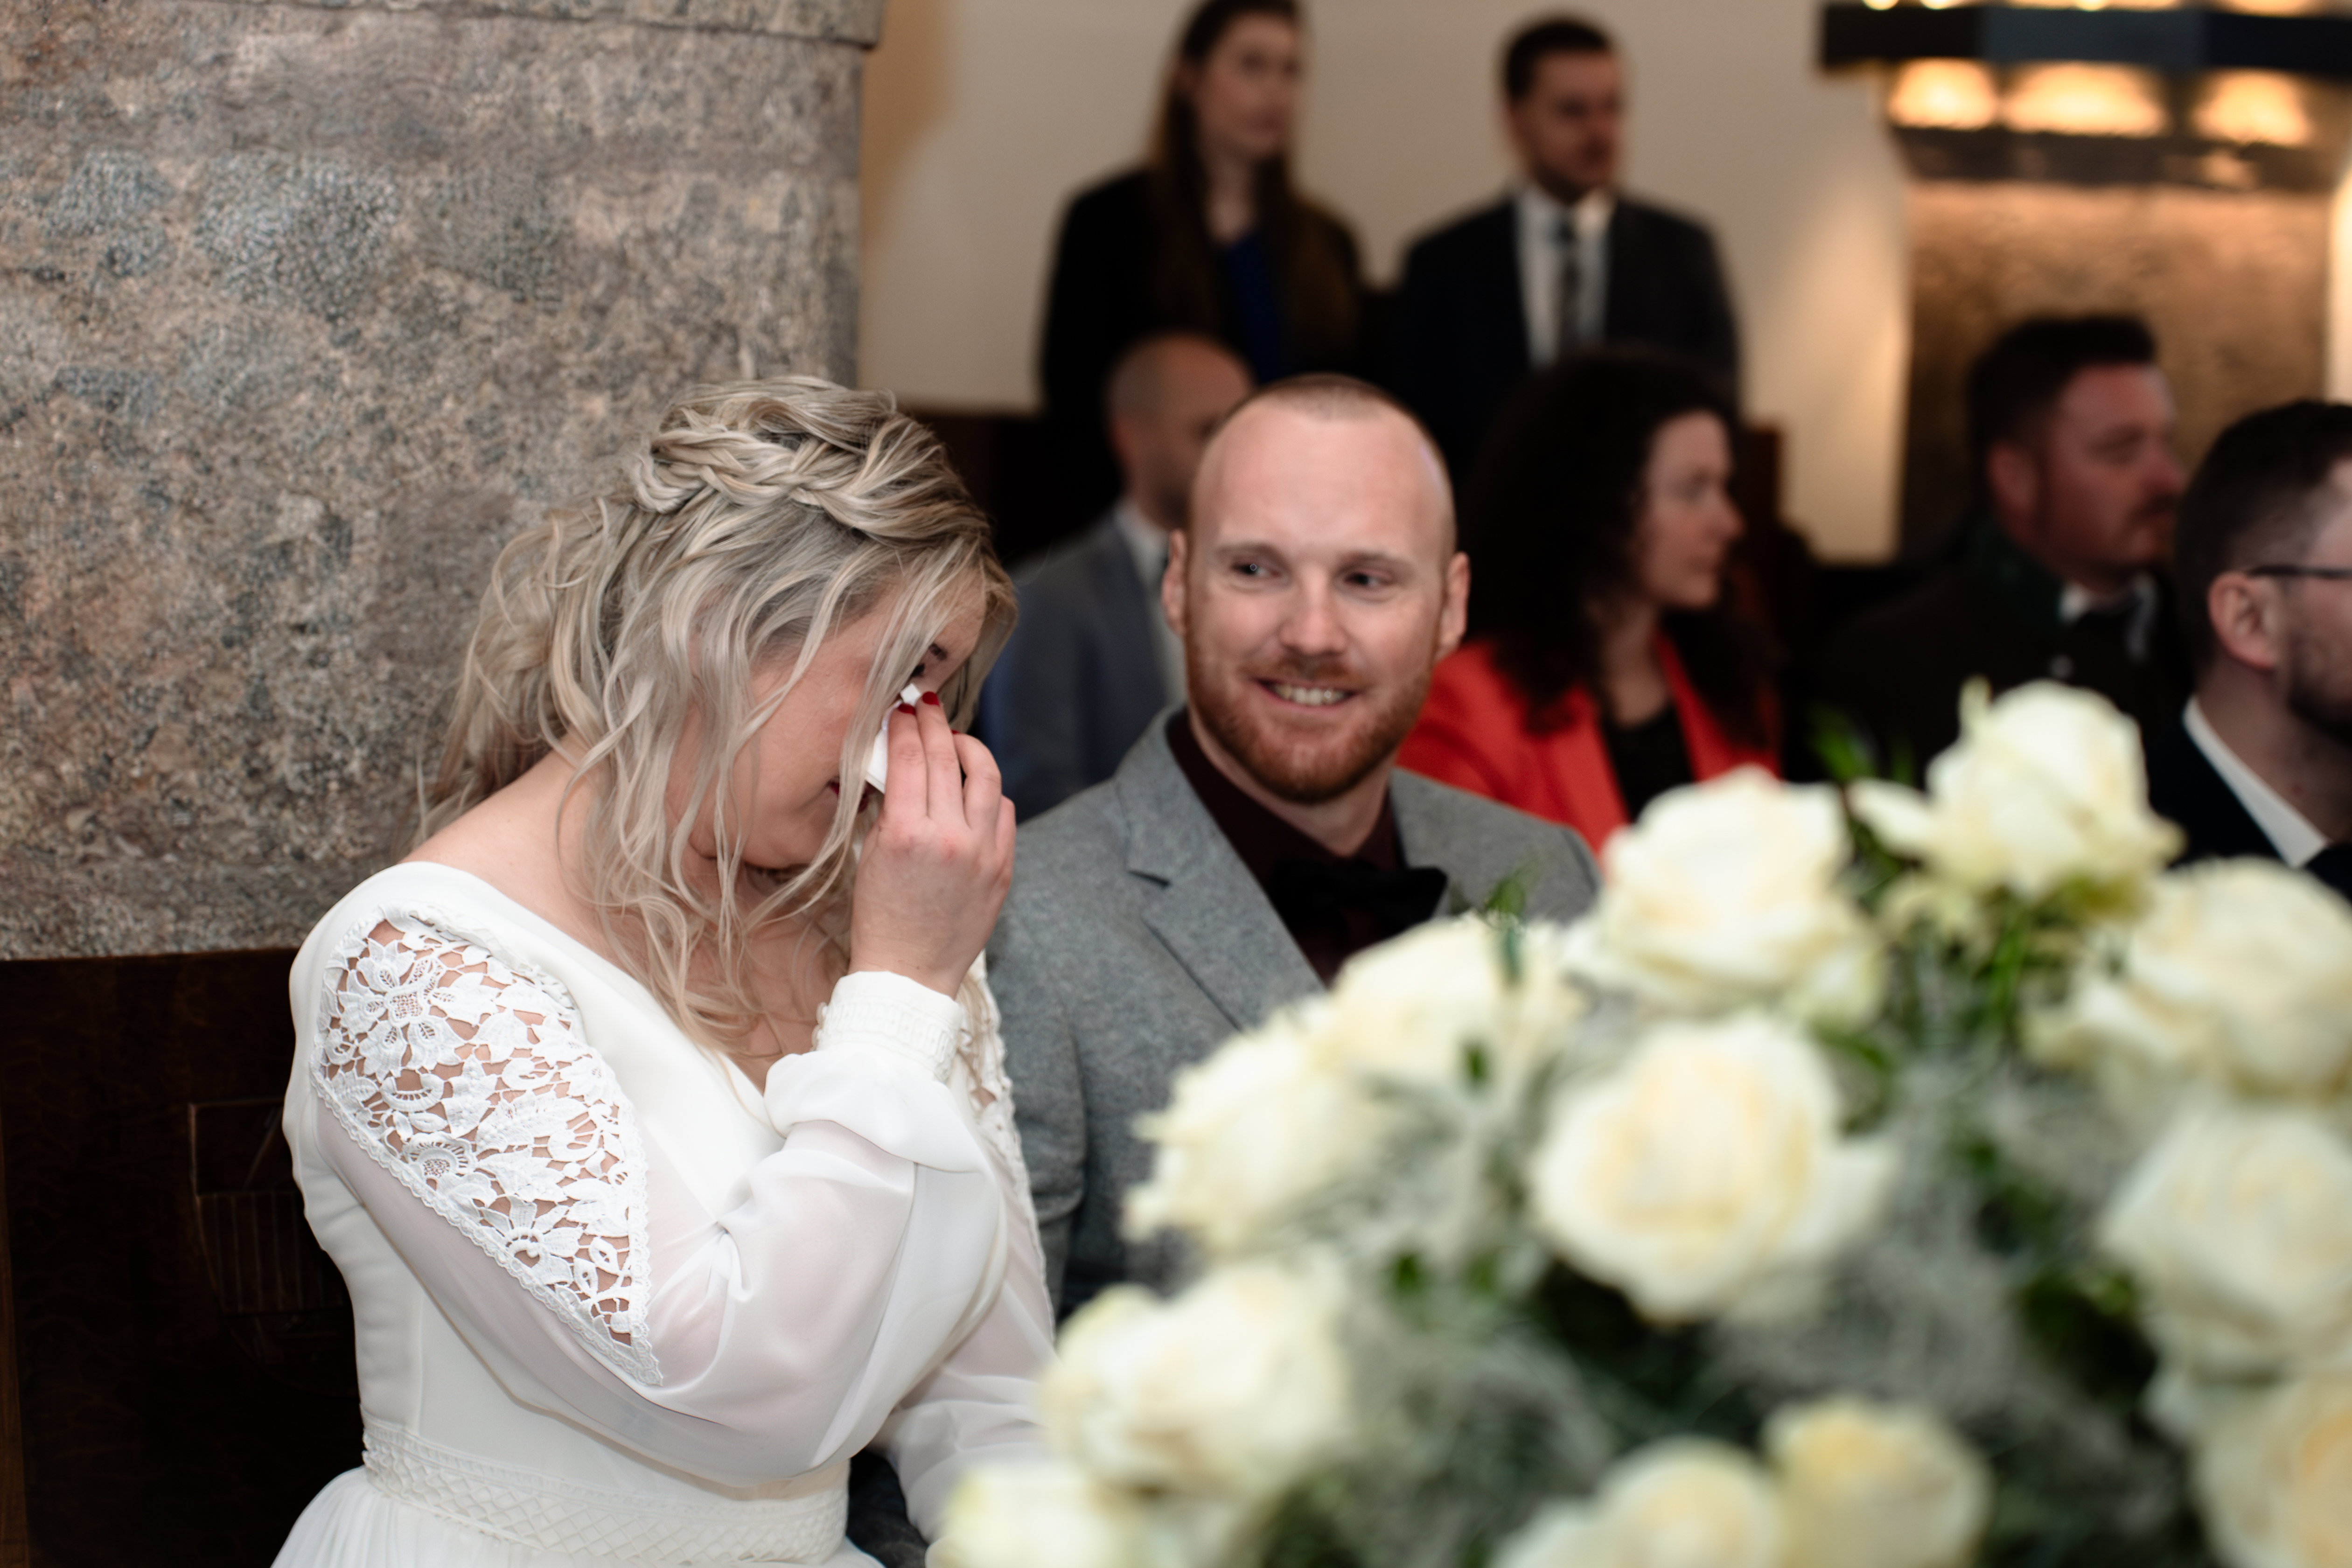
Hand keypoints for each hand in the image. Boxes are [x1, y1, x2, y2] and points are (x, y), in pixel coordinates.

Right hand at [849, 694, 1016, 996]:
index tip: (902, 710)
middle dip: (935, 724)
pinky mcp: (1003, 867)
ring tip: (956, 741)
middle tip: (927, 707)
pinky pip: (1003, 812)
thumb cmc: (881, 917)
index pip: (909, 757)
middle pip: (947, 758)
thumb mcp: (872, 855)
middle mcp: (950, 837)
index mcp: (907, 833)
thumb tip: (899, 763)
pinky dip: (988, 793)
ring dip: (970, 749)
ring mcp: (983, 852)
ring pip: (986, 776)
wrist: (909, 972)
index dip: (905, 726)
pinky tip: (974, 789)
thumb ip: (890, 807)